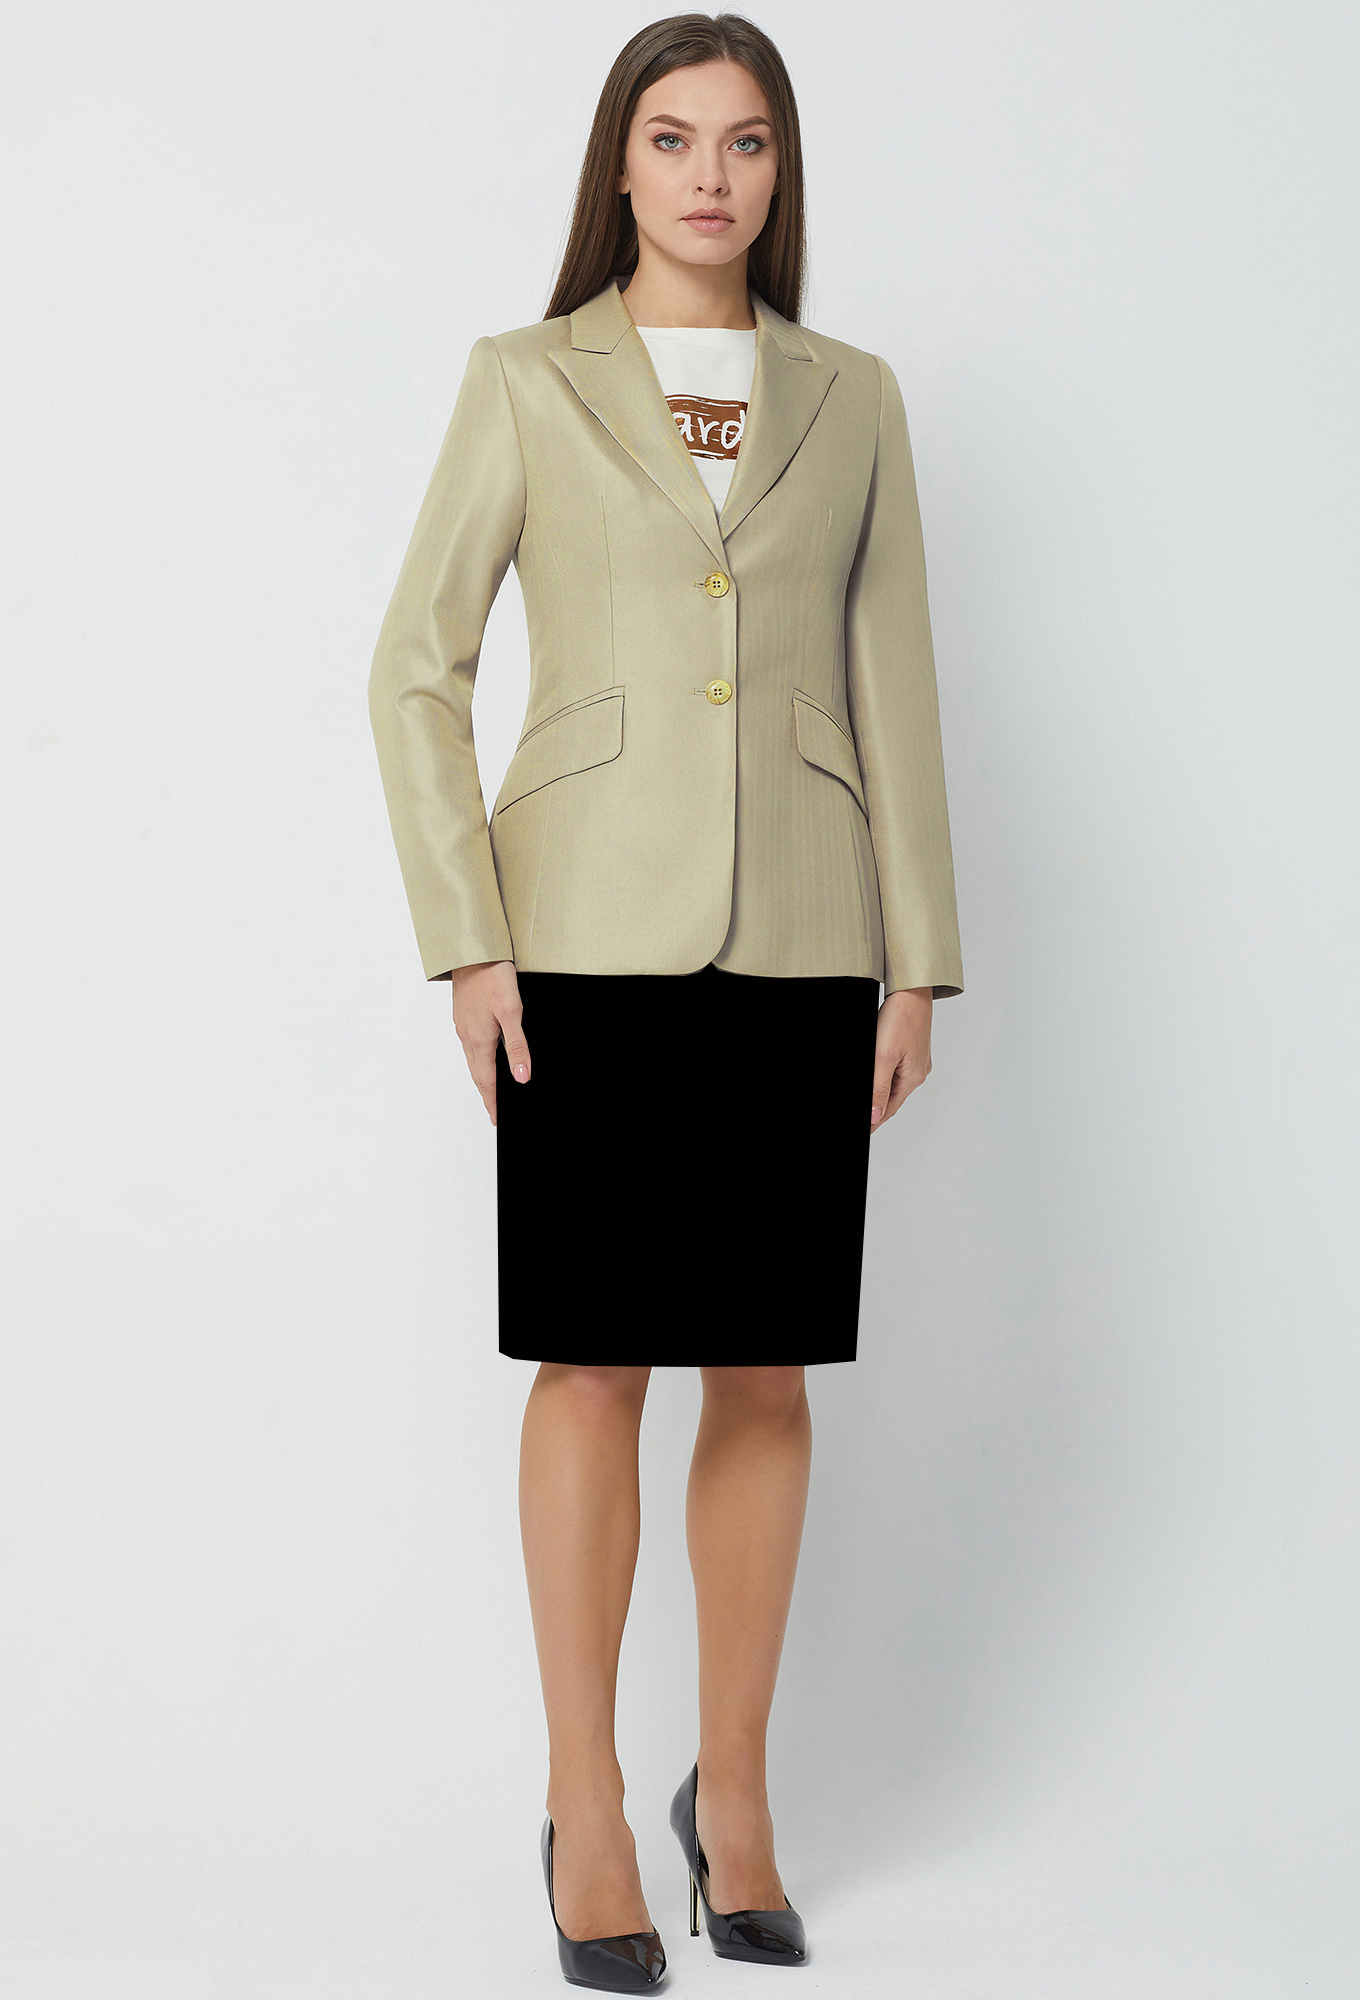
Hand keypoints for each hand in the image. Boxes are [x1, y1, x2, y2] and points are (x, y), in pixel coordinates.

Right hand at [451, 960, 529, 1125]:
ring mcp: (463, 1024)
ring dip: (481, 1078)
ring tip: (490, 1090)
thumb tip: (521, 1078)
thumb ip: (517, 1046)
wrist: (472, 951)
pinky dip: (477, 1059)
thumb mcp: (512, 1011)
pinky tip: (483, 1055)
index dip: (493, 1102)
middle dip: (486, 1095)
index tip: (497, 1119)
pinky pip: (469, 1044)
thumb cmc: (492, 976)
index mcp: (479, 1040)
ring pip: (472, 1059)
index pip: (487, 1081)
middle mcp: (467, 1035)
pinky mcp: (462, 1013)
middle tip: (494, 1112)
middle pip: (477, 1074)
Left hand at [871, 986, 931, 1131]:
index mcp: (913, 1077)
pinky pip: (895, 1069)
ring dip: (880, 1093)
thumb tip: (875, 1116)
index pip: (889, 1109)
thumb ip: (878, 1088)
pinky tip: (877, 1076)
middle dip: (877, 1110)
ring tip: (869, 1103)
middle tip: (864, 1121)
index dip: (874, 1122)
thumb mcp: (884, 1056)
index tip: (864, 1133)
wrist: (912, 990)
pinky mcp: (911, 1048)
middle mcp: (918, 1071)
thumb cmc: (901, 1018)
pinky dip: (884, 1076)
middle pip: (893, 1098)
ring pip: (894, 1084)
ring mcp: (916, 1060)